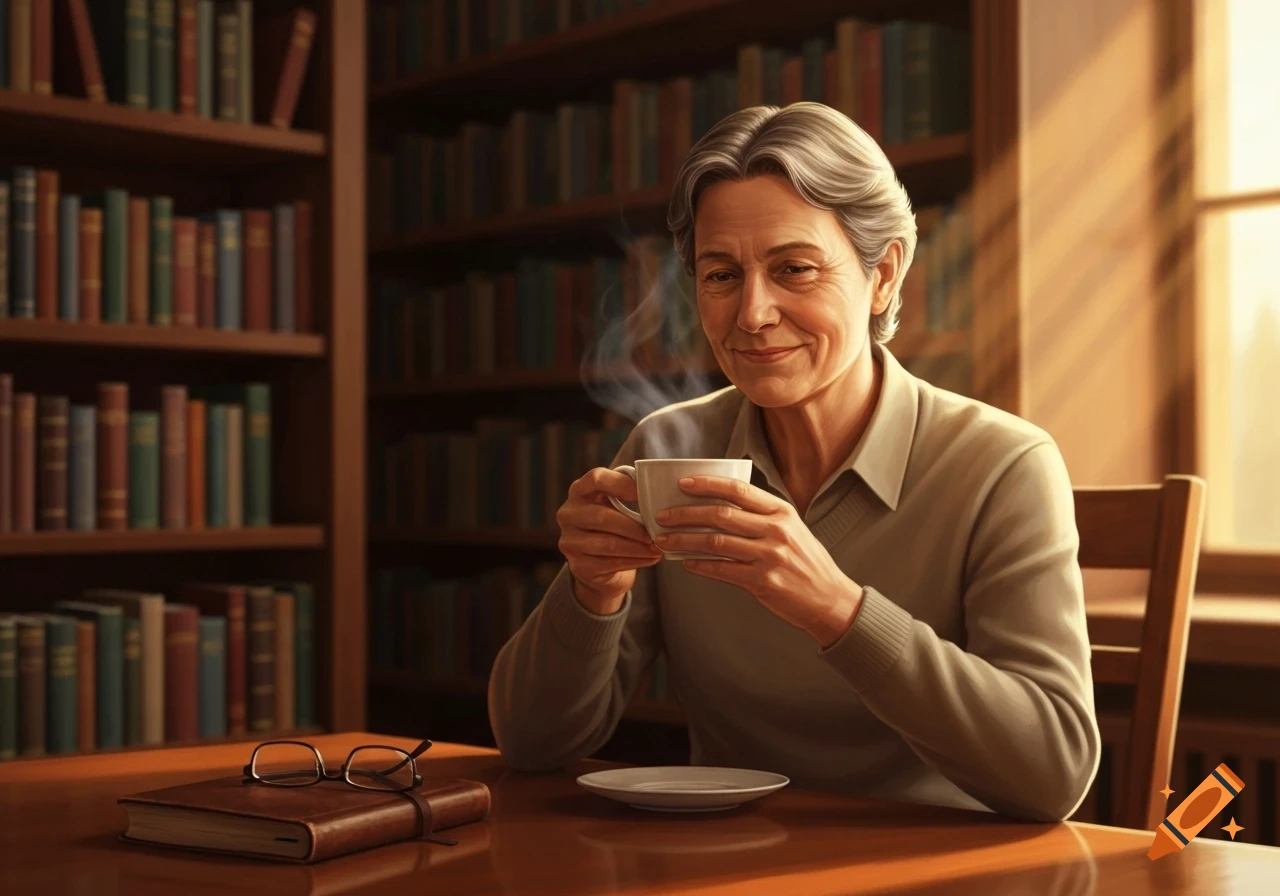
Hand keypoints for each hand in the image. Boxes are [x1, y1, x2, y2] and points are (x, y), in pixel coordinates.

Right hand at [556, 468, 663, 614]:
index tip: (641, 493)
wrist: (599, 565)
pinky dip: (635, 560)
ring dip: (638, 546)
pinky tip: (650, 558)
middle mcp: (569, 514)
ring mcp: (570, 541)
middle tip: (655, 533)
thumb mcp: (616, 504)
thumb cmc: (613, 526)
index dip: (621, 483)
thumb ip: (628, 492)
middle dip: (633, 526)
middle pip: (602, 516)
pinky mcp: (579, 565)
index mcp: (579, 491)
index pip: (596, 479)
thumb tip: (657, 490)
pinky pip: (611, 563)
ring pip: (608, 543)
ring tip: (657, 547)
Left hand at [654, 476, 863, 646]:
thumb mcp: (791, 528)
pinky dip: (699, 566)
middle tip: (662, 516)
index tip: (683, 484)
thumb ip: (761, 515)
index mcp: (781, 511)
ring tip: (664, 540)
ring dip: (684, 541)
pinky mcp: (763, 582)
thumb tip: (719, 505)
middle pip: (720, 514)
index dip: (707, 484)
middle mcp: (776, 530)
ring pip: (715, 542)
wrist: (830, 598)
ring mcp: (770, 556)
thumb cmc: (806, 561)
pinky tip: (685, 563)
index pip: (738, 489)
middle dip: (685, 514)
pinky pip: (722, 570)